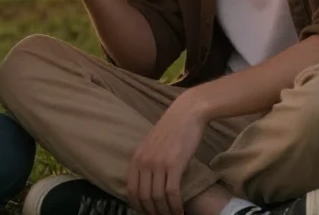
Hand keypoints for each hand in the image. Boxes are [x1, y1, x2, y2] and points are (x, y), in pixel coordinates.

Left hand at [127, 94, 208, 214]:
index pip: (131, 191)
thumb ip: (147, 161)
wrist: (186, 114)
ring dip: (165, 212)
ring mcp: (158, 163)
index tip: (148, 213)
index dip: (138, 207)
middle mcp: (144, 162)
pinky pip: (171, 193)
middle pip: (143, 197)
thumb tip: (148, 182)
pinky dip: (175, 206)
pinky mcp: (174, 165)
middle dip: (152, 212)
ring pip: (157, 198)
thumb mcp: (152, 145)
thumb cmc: (172, 129)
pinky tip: (180, 212)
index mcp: (136, 158)